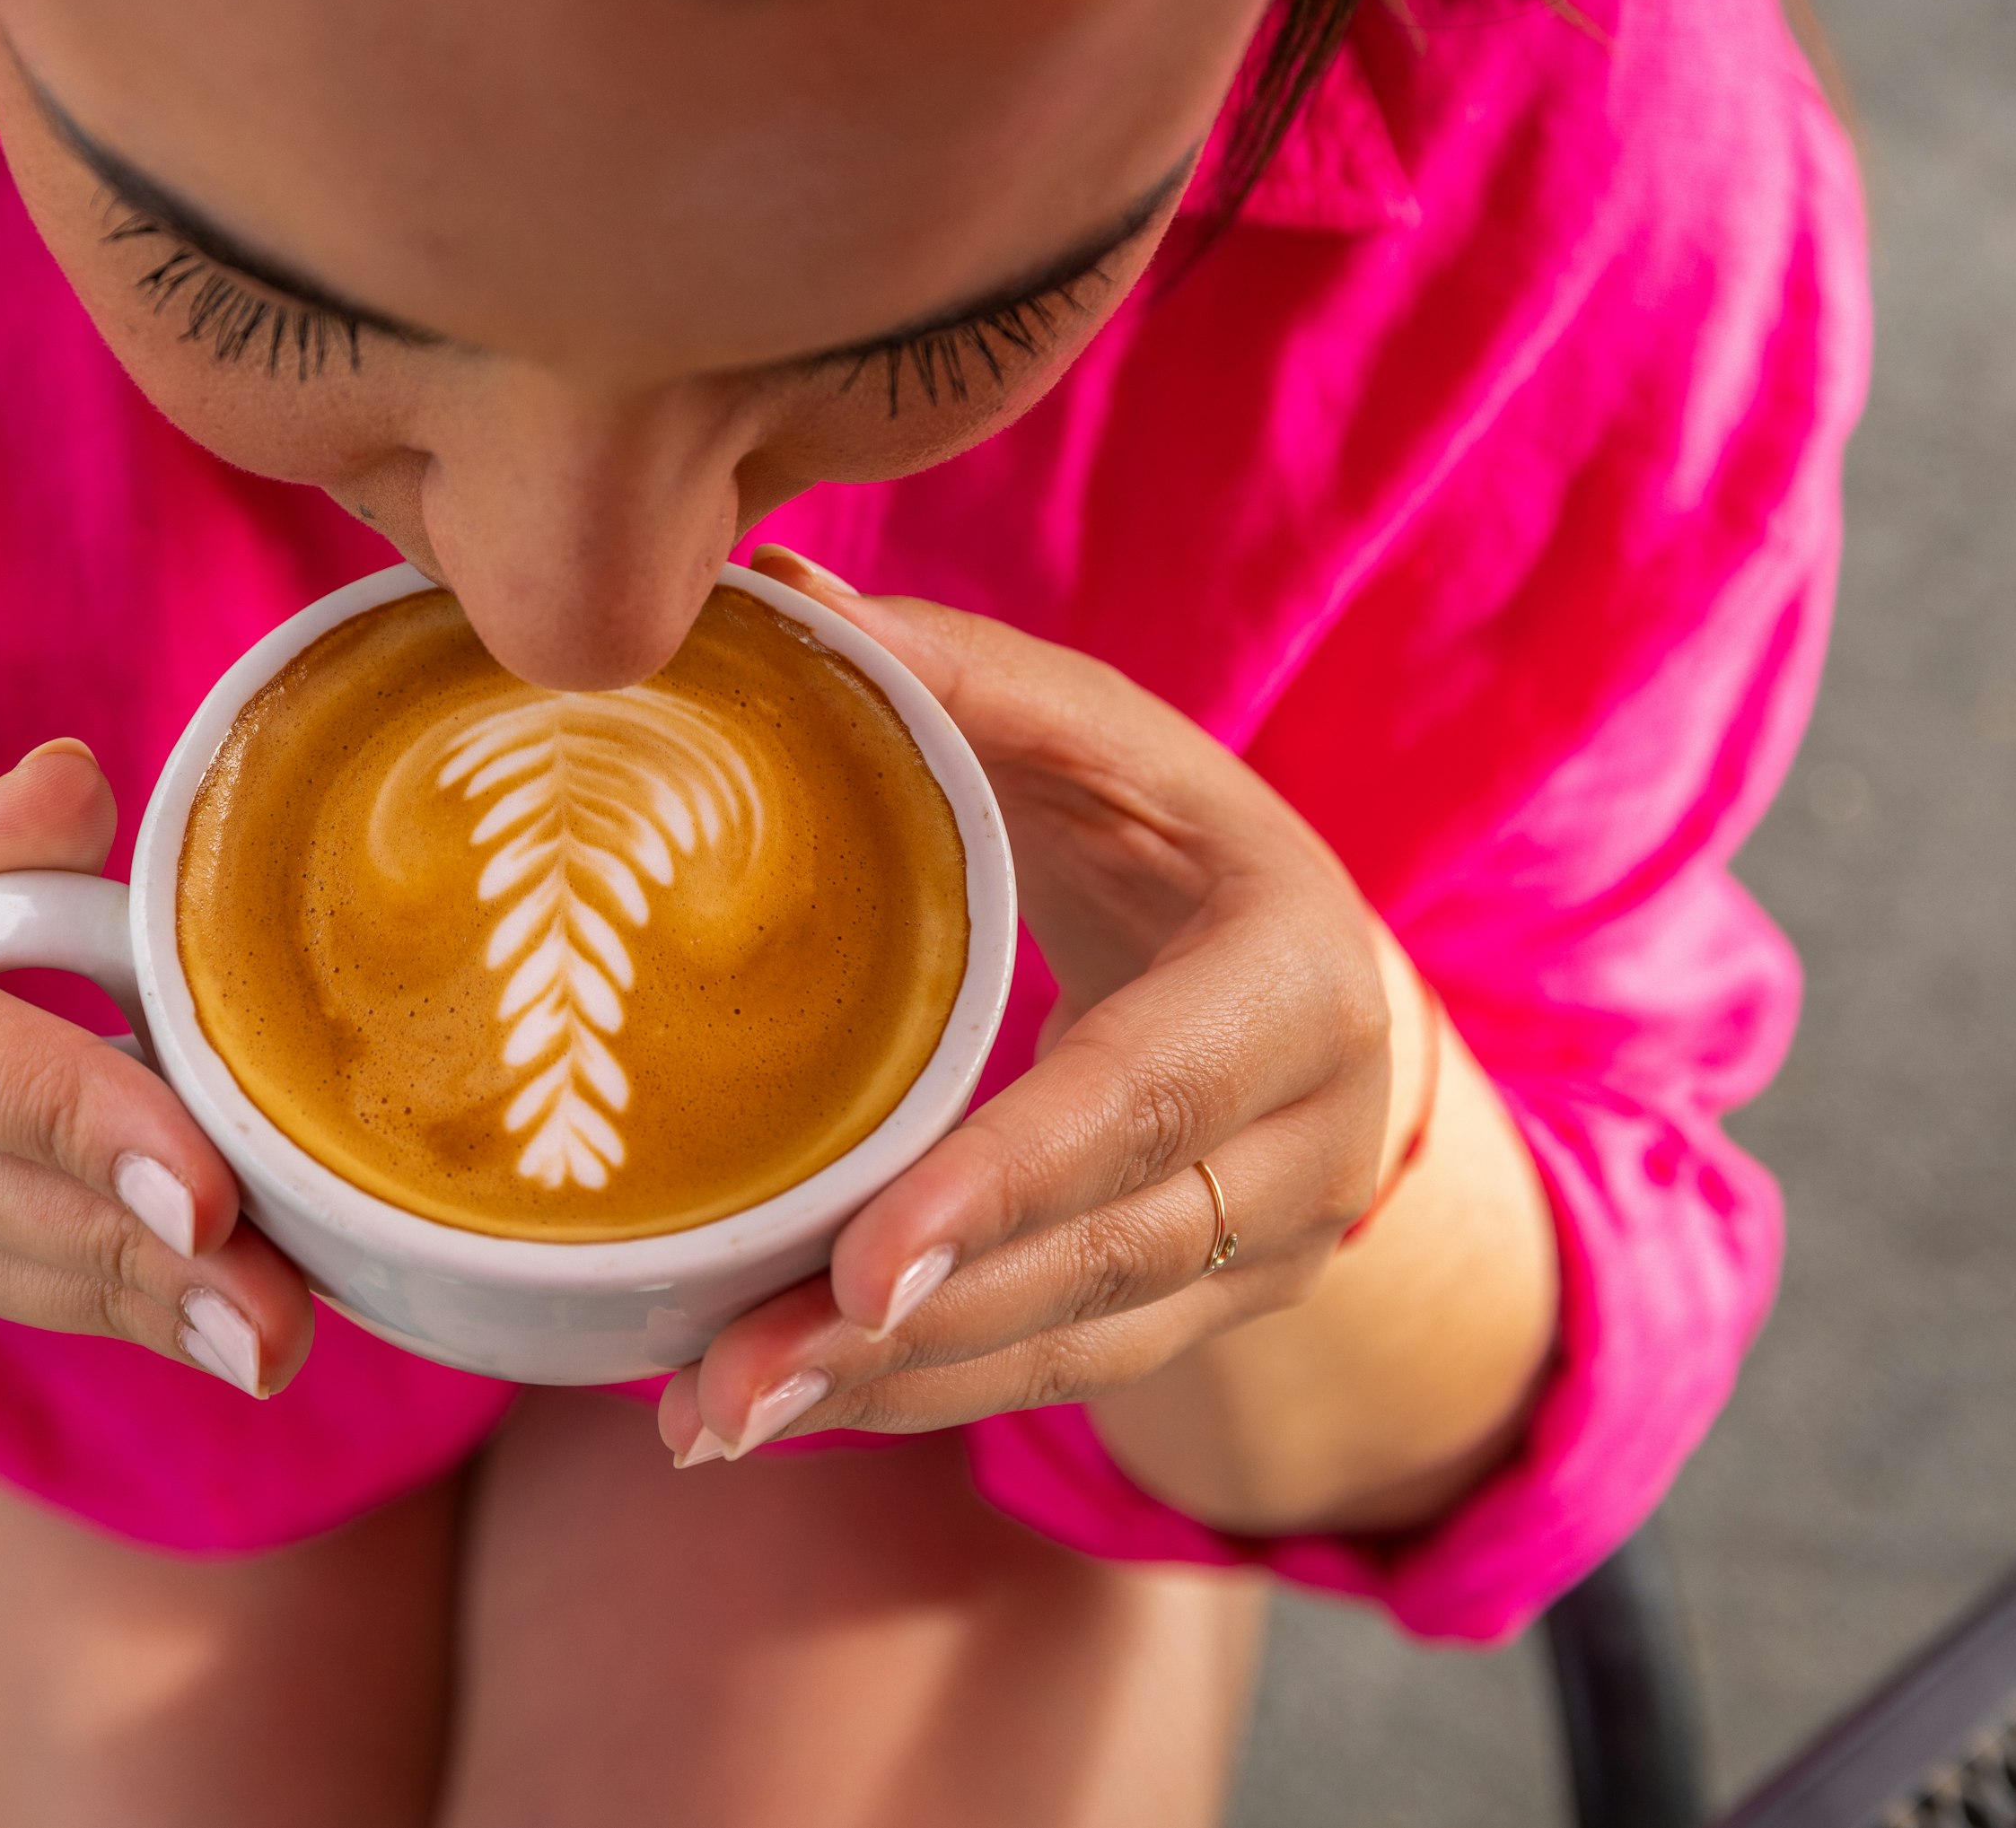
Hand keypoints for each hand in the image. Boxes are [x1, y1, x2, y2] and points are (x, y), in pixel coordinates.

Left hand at [657, 552, 1438, 1474]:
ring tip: (705, 1418)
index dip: (1010, 1181)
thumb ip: (964, 683)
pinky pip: (1050, 1377)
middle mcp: (1310, 1139)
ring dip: (883, 1391)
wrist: (1305, 974)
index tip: (868, 1262)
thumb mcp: (1104, 744)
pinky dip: (906, 1397)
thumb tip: (774, 596)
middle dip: (908, 1327)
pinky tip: (770, 1411)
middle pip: (1099, 1259)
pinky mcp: (1201, 1317)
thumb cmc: (1168, 833)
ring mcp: (1266, 1250)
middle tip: (728, 1380)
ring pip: (1070, 1347)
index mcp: (1296, 975)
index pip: (1146, 1098)